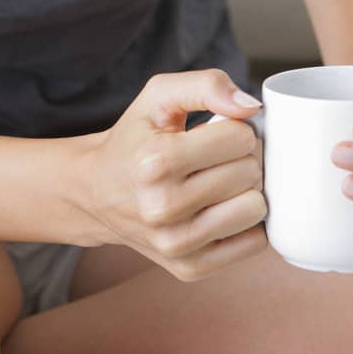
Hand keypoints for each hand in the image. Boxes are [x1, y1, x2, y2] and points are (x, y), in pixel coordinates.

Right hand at [80, 70, 268, 280]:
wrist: (97, 192)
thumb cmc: (135, 139)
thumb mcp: (159, 96)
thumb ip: (206, 85)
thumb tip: (251, 108)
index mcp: (155, 161)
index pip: (240, 138)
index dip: (234, 130)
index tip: (214, 134)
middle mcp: (162, 207)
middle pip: (250, 173)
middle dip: (242, 159)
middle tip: (216, 159)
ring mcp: (175, 244)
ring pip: (256, 210)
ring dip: (246, 192)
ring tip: (219, 183)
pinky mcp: (189, 268)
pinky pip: (254, 243)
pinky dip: (244, 223)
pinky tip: (219, 210)